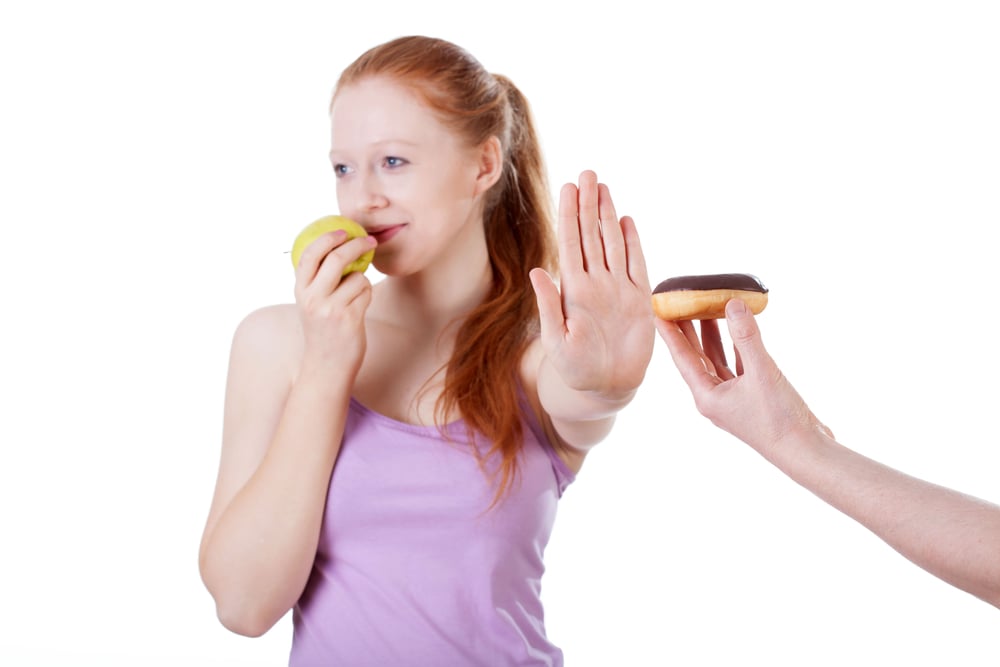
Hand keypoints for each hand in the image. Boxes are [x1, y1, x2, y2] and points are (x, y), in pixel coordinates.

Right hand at [293, 230, 376, 375]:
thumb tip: (338, 247)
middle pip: (336, 258)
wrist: (327, 365)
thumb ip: (318, 280)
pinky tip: (359, 309)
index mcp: (300, 291)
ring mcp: (331, 309)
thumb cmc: (324, 330)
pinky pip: (366, 292)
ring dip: (363, 282)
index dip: (326, 238)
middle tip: (369, 241)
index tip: (342, 230)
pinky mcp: (349, 318)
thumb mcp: (311, 304)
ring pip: (357, 277)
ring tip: (355, 299)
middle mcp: (312, 298)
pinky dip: (367, 295)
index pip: (309, 255)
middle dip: (356, 245)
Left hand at [530, 170, 653, 400]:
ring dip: (607, 215)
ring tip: (603, 187)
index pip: (571, 243)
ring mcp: (617, 289)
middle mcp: (595, 283)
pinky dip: (632, 242)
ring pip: (612, 243)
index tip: (568, 187)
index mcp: (574, 290)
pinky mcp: (637, 299)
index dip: (570, 215)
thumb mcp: (555, 340)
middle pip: (591, 235)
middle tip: (587, 174)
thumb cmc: (575, 369)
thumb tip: (536, 272)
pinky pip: (636, 264)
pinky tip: (626, 220)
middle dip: (588, 204)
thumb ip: (547, 306)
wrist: (605, 387)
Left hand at [655, 298, 831, 452]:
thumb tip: (732, 305)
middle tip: (680, 302)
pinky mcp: (752, 396)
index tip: (658, 309)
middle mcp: (715, 397)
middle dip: (688, 329)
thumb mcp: (761, 373)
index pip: (682, 357)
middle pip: (696, 356)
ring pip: (717, 359)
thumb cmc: (779, 419)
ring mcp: (733, 397)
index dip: (670, 332)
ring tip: (707, 308)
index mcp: (706, 396)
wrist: (806, 451)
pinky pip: (738, 364)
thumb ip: (747, 338)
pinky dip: (737, 346)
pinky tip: (738, 330)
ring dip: (713, 335)